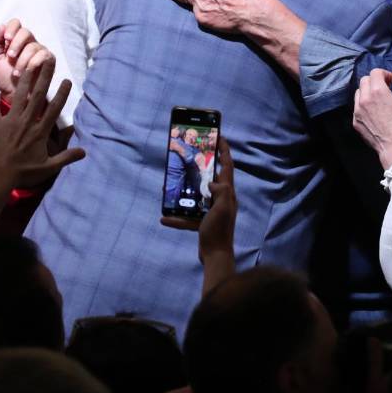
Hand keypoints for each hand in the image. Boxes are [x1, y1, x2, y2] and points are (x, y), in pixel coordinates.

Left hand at [0, 19, 53, 94]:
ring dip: (22, 60)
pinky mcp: (49, 60)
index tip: (6, 38)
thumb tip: (2, 26)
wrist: (13, 95)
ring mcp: (40, 51)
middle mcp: (29, 42)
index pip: (16, 24)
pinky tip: (25, 73)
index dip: (12, 28)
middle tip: (10, 56)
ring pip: (33, 46)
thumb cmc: (4, 77)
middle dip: (17, 43)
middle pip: (26, 32)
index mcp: (15, 40)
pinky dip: (32, 64)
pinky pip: (43, 56)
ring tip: (15, 73)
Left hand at [0, 58, 83, 188]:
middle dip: (45, 77)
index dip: (62, 94)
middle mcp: (26, 121)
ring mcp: (10, 120)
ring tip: (29, 63)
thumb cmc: (23, 173)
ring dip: (25, 79)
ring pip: (19, 96)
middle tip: (49, 60)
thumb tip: (85, 152)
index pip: (54, 109)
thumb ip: (66, 157)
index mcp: (39, 131)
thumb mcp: (48, 167)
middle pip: (38, 96)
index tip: (67, 80)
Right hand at [163, 140, 237, 256]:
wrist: (216, 256)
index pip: (227, 167)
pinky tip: (164, 218)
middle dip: (202, 166)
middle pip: (211, 177)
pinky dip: (177, 217)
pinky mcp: (203, 222)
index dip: (224, 151)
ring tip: (172, 184)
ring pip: (196, 196)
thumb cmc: (220, 230)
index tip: (220, 137)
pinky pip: (187, 216)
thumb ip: (222, 192)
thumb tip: (212, 182)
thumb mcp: (223, 208)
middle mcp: (221, 199)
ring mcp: (211, 211)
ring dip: (184, 191)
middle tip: (192, 155)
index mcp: (227, 194)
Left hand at [354, 69, 391, 168]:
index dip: (385, 74)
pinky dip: (363, 104)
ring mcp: (357, 110)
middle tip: (385, 88)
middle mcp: (365, 98)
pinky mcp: (355, 120)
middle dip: (375, 81)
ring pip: (358, 92)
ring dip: (367, 91)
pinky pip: (356, 106)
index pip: (375, 72)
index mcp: (378, 91)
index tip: (391, 81)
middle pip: (365, 80)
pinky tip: (374, 111)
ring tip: (378, 99)